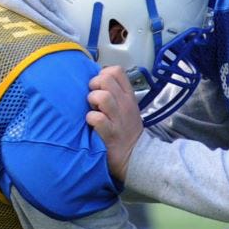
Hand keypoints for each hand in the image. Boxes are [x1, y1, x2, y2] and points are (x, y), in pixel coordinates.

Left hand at [87, 67, 144, 181]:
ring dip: (92, 101)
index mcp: (129, 96)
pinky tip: (92, 124)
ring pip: (102, 97)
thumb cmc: (127, 130)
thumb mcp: (128, 108)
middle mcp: (125, 104)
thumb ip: (116, 93)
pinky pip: (96, 118)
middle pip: (106, 79)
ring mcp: (118, 119)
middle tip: (93, 99)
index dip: (103, 74)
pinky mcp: (110, 133)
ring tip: (93, 110)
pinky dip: (91, 119)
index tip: (100, 86)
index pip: (116, 71)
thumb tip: (98, 79)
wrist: (137, 156)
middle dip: (94, 85)